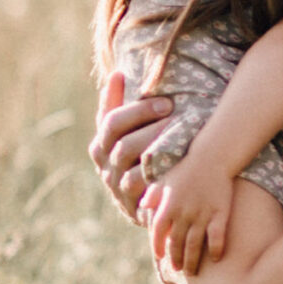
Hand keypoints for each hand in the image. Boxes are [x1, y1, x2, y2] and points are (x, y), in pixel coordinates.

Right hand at [89, 69, 174, 220]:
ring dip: (157, 152)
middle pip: (124, 146)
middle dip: (152, 130)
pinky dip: (161, 181)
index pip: (111, 122)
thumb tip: (116, 74)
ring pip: (134, 172)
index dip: (138, 111)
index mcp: (100, 146)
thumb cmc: (141, 153)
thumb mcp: (128, 129)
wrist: (150, 200)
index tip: (167, 101)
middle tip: (178, 116)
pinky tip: (181, 168)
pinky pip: (145, 195)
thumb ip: (119, 104)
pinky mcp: (134, 210)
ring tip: (182, 138)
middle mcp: (105, 169)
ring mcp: (118, 191)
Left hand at [139, 148, 235, 278]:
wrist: (212, 155)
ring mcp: (202, 215)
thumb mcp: (164, 178)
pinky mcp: (220, 213)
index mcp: (167, 206)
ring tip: (192, 271)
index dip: (158, 247)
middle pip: (176, 243)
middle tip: (177, 268)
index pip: (158, 233)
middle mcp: (182, 213)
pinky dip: (216, 249)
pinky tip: (216, 259)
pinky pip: (217, 237)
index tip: (160, 257)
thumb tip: (142, 207)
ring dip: (192, 260)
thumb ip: (152, 195)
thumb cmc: (186, 166)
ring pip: (194, 245)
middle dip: (176, 259)